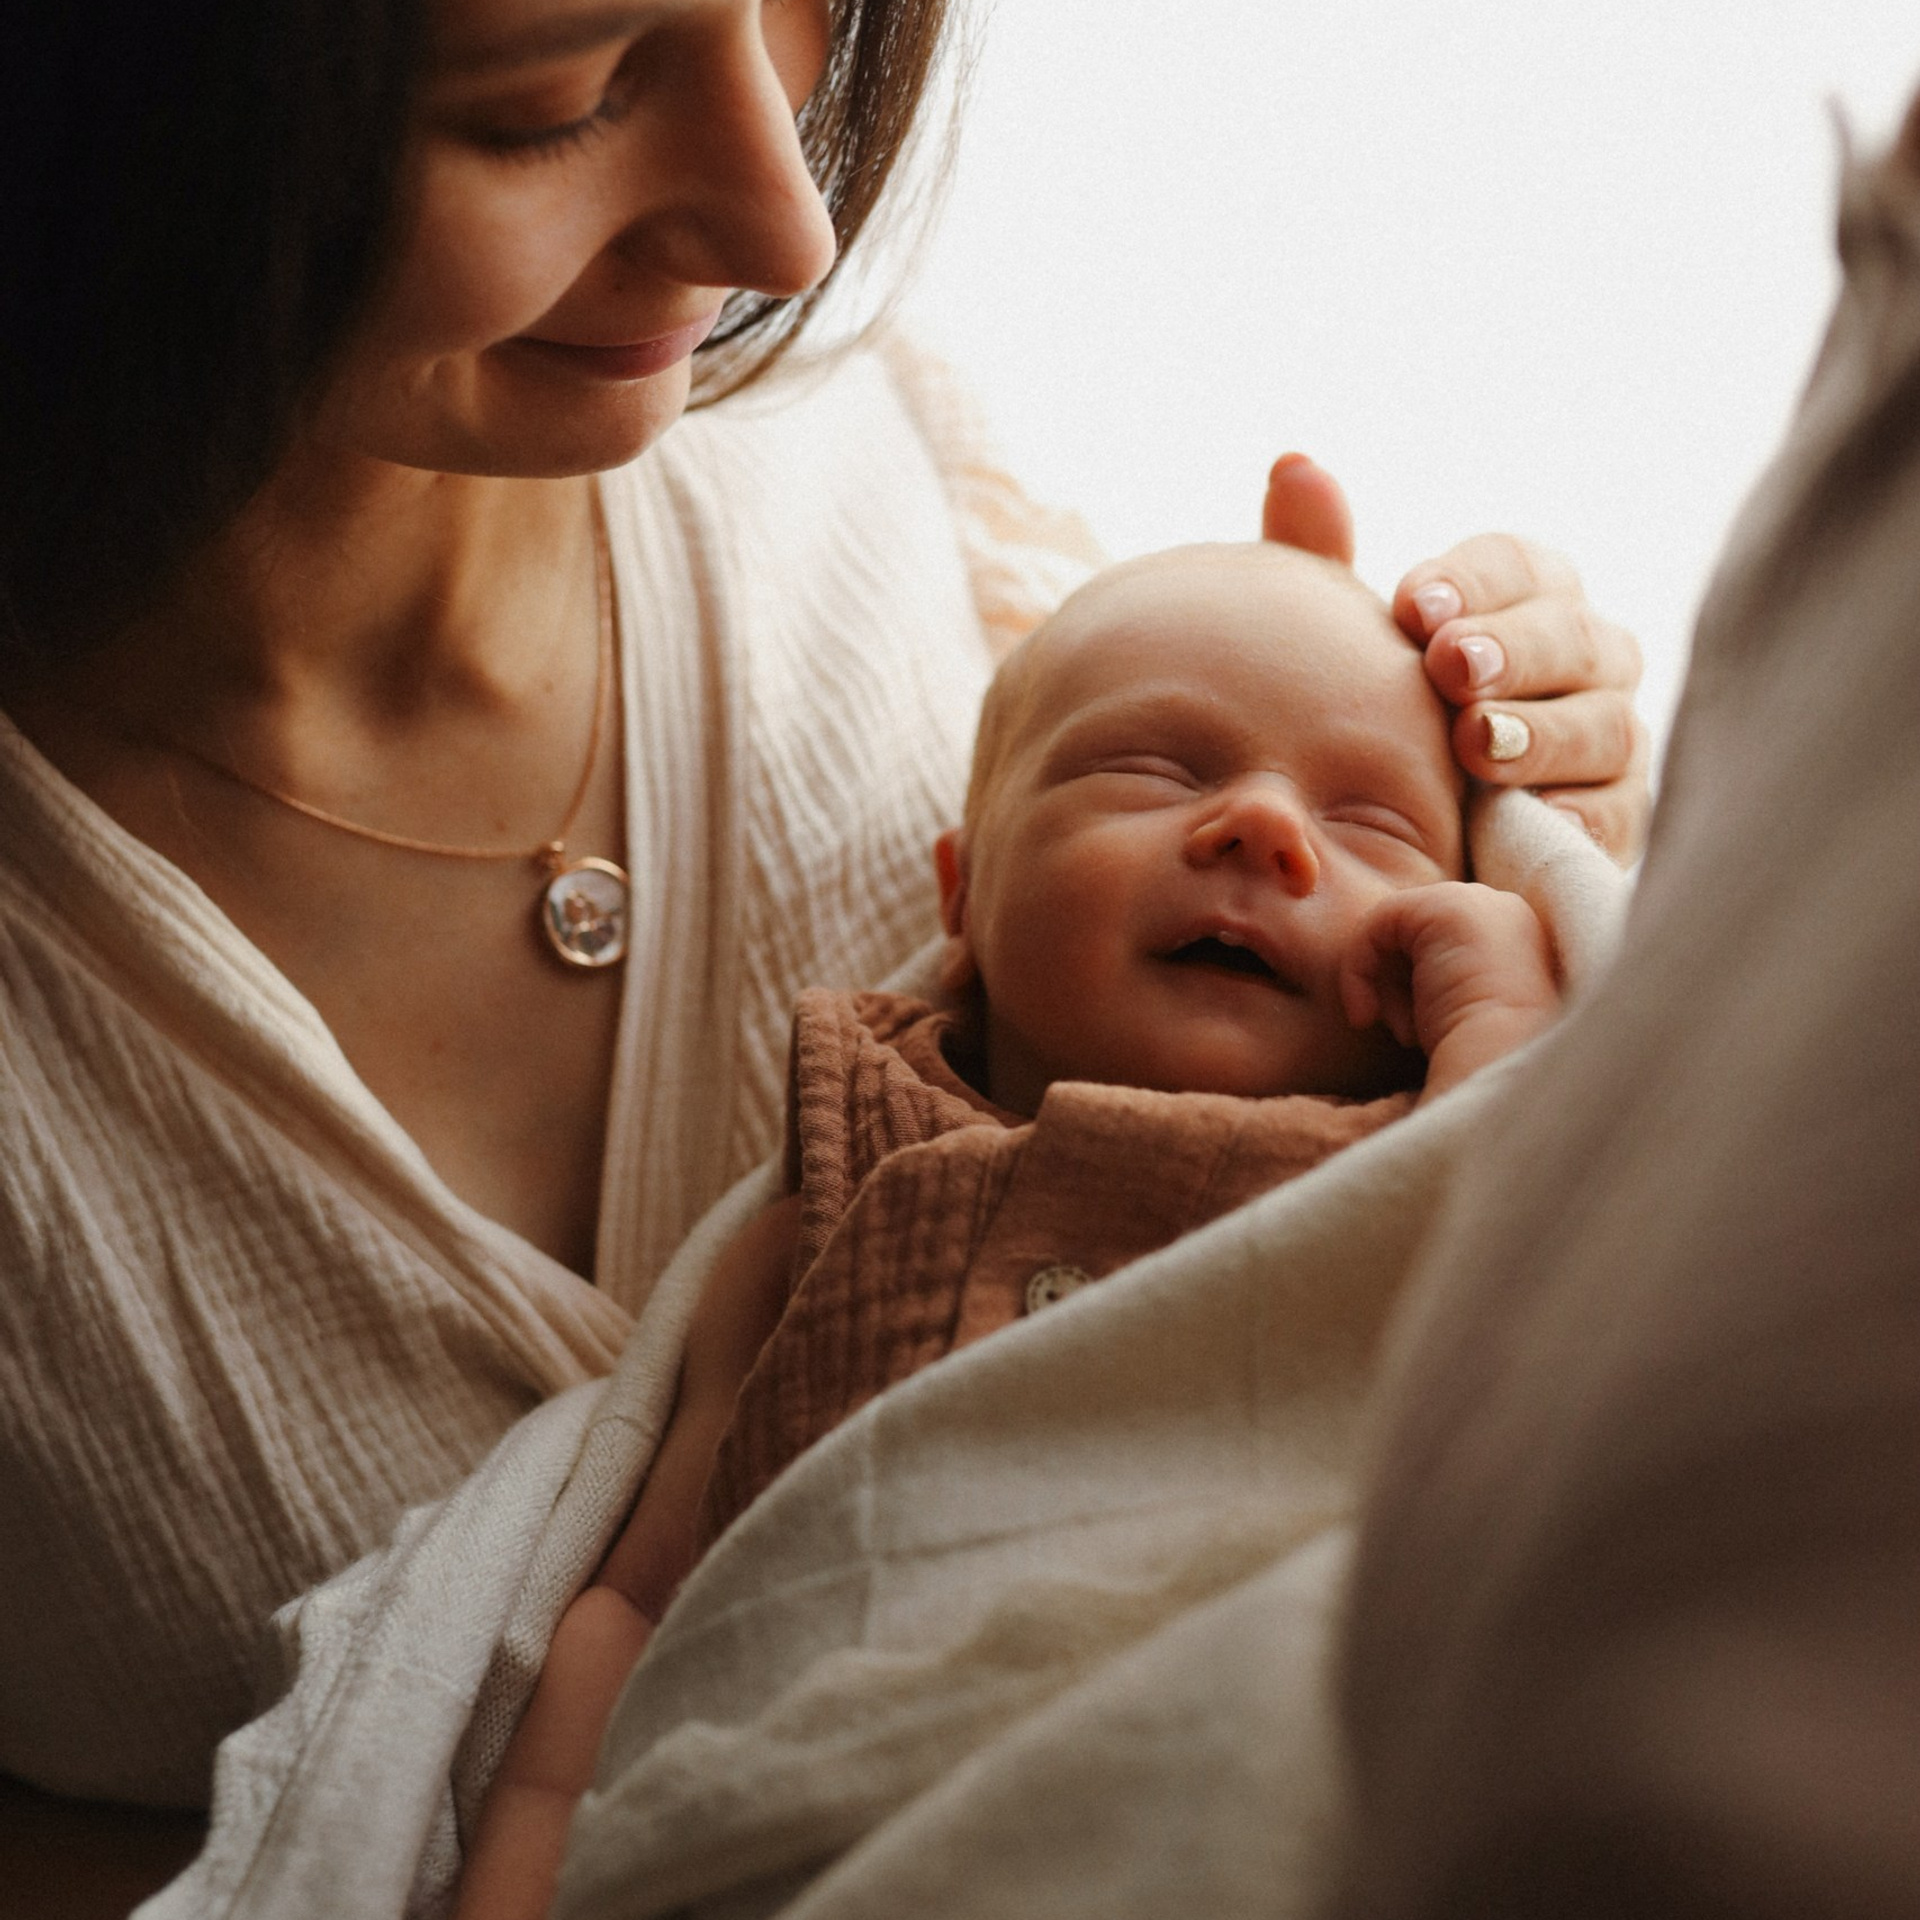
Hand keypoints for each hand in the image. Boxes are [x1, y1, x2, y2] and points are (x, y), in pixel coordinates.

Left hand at [1261, 455, 1649, 860]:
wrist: (1397, 846)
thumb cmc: (1377, 722)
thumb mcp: (1343, 645)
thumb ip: (1320, 560)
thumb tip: (1294, 465)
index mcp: (1529, 603)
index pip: (1522, 566)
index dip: (1473, 580)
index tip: (1410, 605)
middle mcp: (1587, 666)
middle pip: (1576, 638)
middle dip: (1513, 648)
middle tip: (1450, 666)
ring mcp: (1609, 747)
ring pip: (1606, 725)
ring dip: (1541, 731)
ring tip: (1476, 741)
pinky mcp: (1613, 828)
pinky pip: (1616, 818)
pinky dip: (1575, 815)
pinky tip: (1527, 816)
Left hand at [1339, 882, 1559, 1100]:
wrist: (1505, 1065)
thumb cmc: (1484, 1063)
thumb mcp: (1465, 1017)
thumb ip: (1440, 988)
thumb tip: (1403, 996)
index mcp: (1514, 942)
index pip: (1441, 948)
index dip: (1414, 989)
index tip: (1409, 1036)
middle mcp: (1501, 914)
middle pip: (1417, 936)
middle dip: (1398, 987)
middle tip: (1404, 1034)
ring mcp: (1478, 904)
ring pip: (1394, 930)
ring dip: (1383, 987)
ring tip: (1403, 1032)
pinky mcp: (1444, 906)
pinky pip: (1376, 922)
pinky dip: (1358, 969)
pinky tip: (1366, 1014)